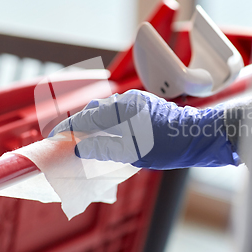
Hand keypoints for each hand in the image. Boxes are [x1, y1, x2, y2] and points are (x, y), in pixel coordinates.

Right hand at [49, 90, 237, 169]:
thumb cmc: (169, 145)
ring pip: (106, 111)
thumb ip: (103, 148)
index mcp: (122, 107)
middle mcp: (127, 99)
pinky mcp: (144, 106)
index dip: (67, 128)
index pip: (86, 117)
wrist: (199, 136)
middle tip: (67, 141)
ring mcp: (136, 101)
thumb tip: (79, 147)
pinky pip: (117, 112)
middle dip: (78, 125)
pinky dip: (107, 123)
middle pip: (93, 111)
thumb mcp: (133, 152)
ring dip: (93, 125)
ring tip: (84, 141)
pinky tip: (106, 136)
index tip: (53, 138)